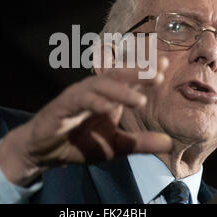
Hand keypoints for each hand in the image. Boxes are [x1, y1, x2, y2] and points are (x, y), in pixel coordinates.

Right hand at [0, 57, 171, 185]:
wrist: (46, 152)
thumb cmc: (80, 143)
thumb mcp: (116, 146)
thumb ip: (140, 143)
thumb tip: (170, 143)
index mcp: (110, 96)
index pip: (130, 79)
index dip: (146, 70)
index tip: (166, 65)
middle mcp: (95, 91)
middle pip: (118, 75)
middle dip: (137, 72)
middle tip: (158, 73)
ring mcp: (79, 95)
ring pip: (100, 85)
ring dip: (120, 90)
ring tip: (140, 101)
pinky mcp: (63, 105)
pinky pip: (80, 100)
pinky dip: (95, 102)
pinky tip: (109, 108)